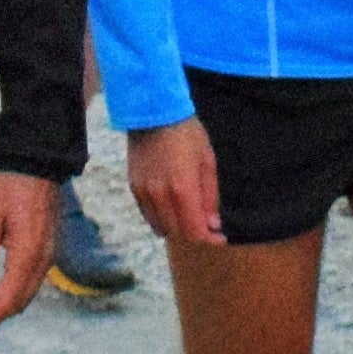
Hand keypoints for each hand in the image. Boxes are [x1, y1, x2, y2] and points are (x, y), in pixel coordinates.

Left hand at [0, 171, 59, 333]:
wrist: (37, 163)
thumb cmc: (8, 188)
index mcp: (28, 255)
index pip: (8, 300)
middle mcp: (43, 261)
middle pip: (19, 302)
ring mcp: (48, 256)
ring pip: (25, 294)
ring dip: (1, 307)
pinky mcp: (46, 249)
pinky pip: (30, 281)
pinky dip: (11, 292)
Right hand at [121, 115, 221, 250]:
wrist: (154, 112)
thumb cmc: (187, 134)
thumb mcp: (207, 161)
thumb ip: (210, 197)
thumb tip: (212, 224)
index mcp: (183, 190)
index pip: (194, 232)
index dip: (209, 240)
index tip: (219, 237)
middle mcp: (161, 197)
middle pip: (178, 233)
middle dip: (194, 235)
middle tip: (206, 227)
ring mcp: (144, 193)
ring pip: (160, 227)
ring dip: (177, 228)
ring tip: (189, 217)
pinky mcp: (133, 188)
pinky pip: (147, 215)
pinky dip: (161, 219)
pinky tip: (171, 209)